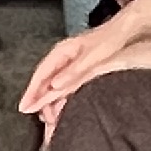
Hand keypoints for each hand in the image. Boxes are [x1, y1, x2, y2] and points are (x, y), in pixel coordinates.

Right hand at [17, 19, 146, 132]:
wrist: (125, 32)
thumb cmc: (110, 40)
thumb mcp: (92, 57)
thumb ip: (73, 72)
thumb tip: (54, 86)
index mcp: (62, 52)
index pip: (41, 74)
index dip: (31, 92)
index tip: (24, 107)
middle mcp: (63, 58)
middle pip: (45, 81)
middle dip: (39, 100)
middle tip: (39, 119)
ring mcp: (71, 64)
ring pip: (54, 85)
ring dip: (50, 101)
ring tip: (49, 119)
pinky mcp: (80, 70)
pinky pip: (65, 86)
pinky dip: (61, 98)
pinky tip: (62, 109)